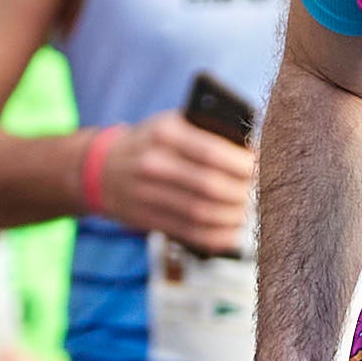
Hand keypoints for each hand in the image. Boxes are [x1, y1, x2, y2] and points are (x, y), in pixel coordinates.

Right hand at [99, 111, 256, 254]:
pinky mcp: (147, 218)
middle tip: (259, 192)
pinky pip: (189, 232)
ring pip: (202, 213)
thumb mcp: (171, 124)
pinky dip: (216, 236)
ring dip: (232, 216)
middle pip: (210, 186)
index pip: (212, 152)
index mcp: (164, 133)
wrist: (101, 169)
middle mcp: (153, 164)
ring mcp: (147, 194)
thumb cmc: (150, 143)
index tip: (261, 168)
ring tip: (246, 210)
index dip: (242, 164)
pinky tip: (232, 231)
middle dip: (242, 192)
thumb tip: (252, 154)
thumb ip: (205, 133)